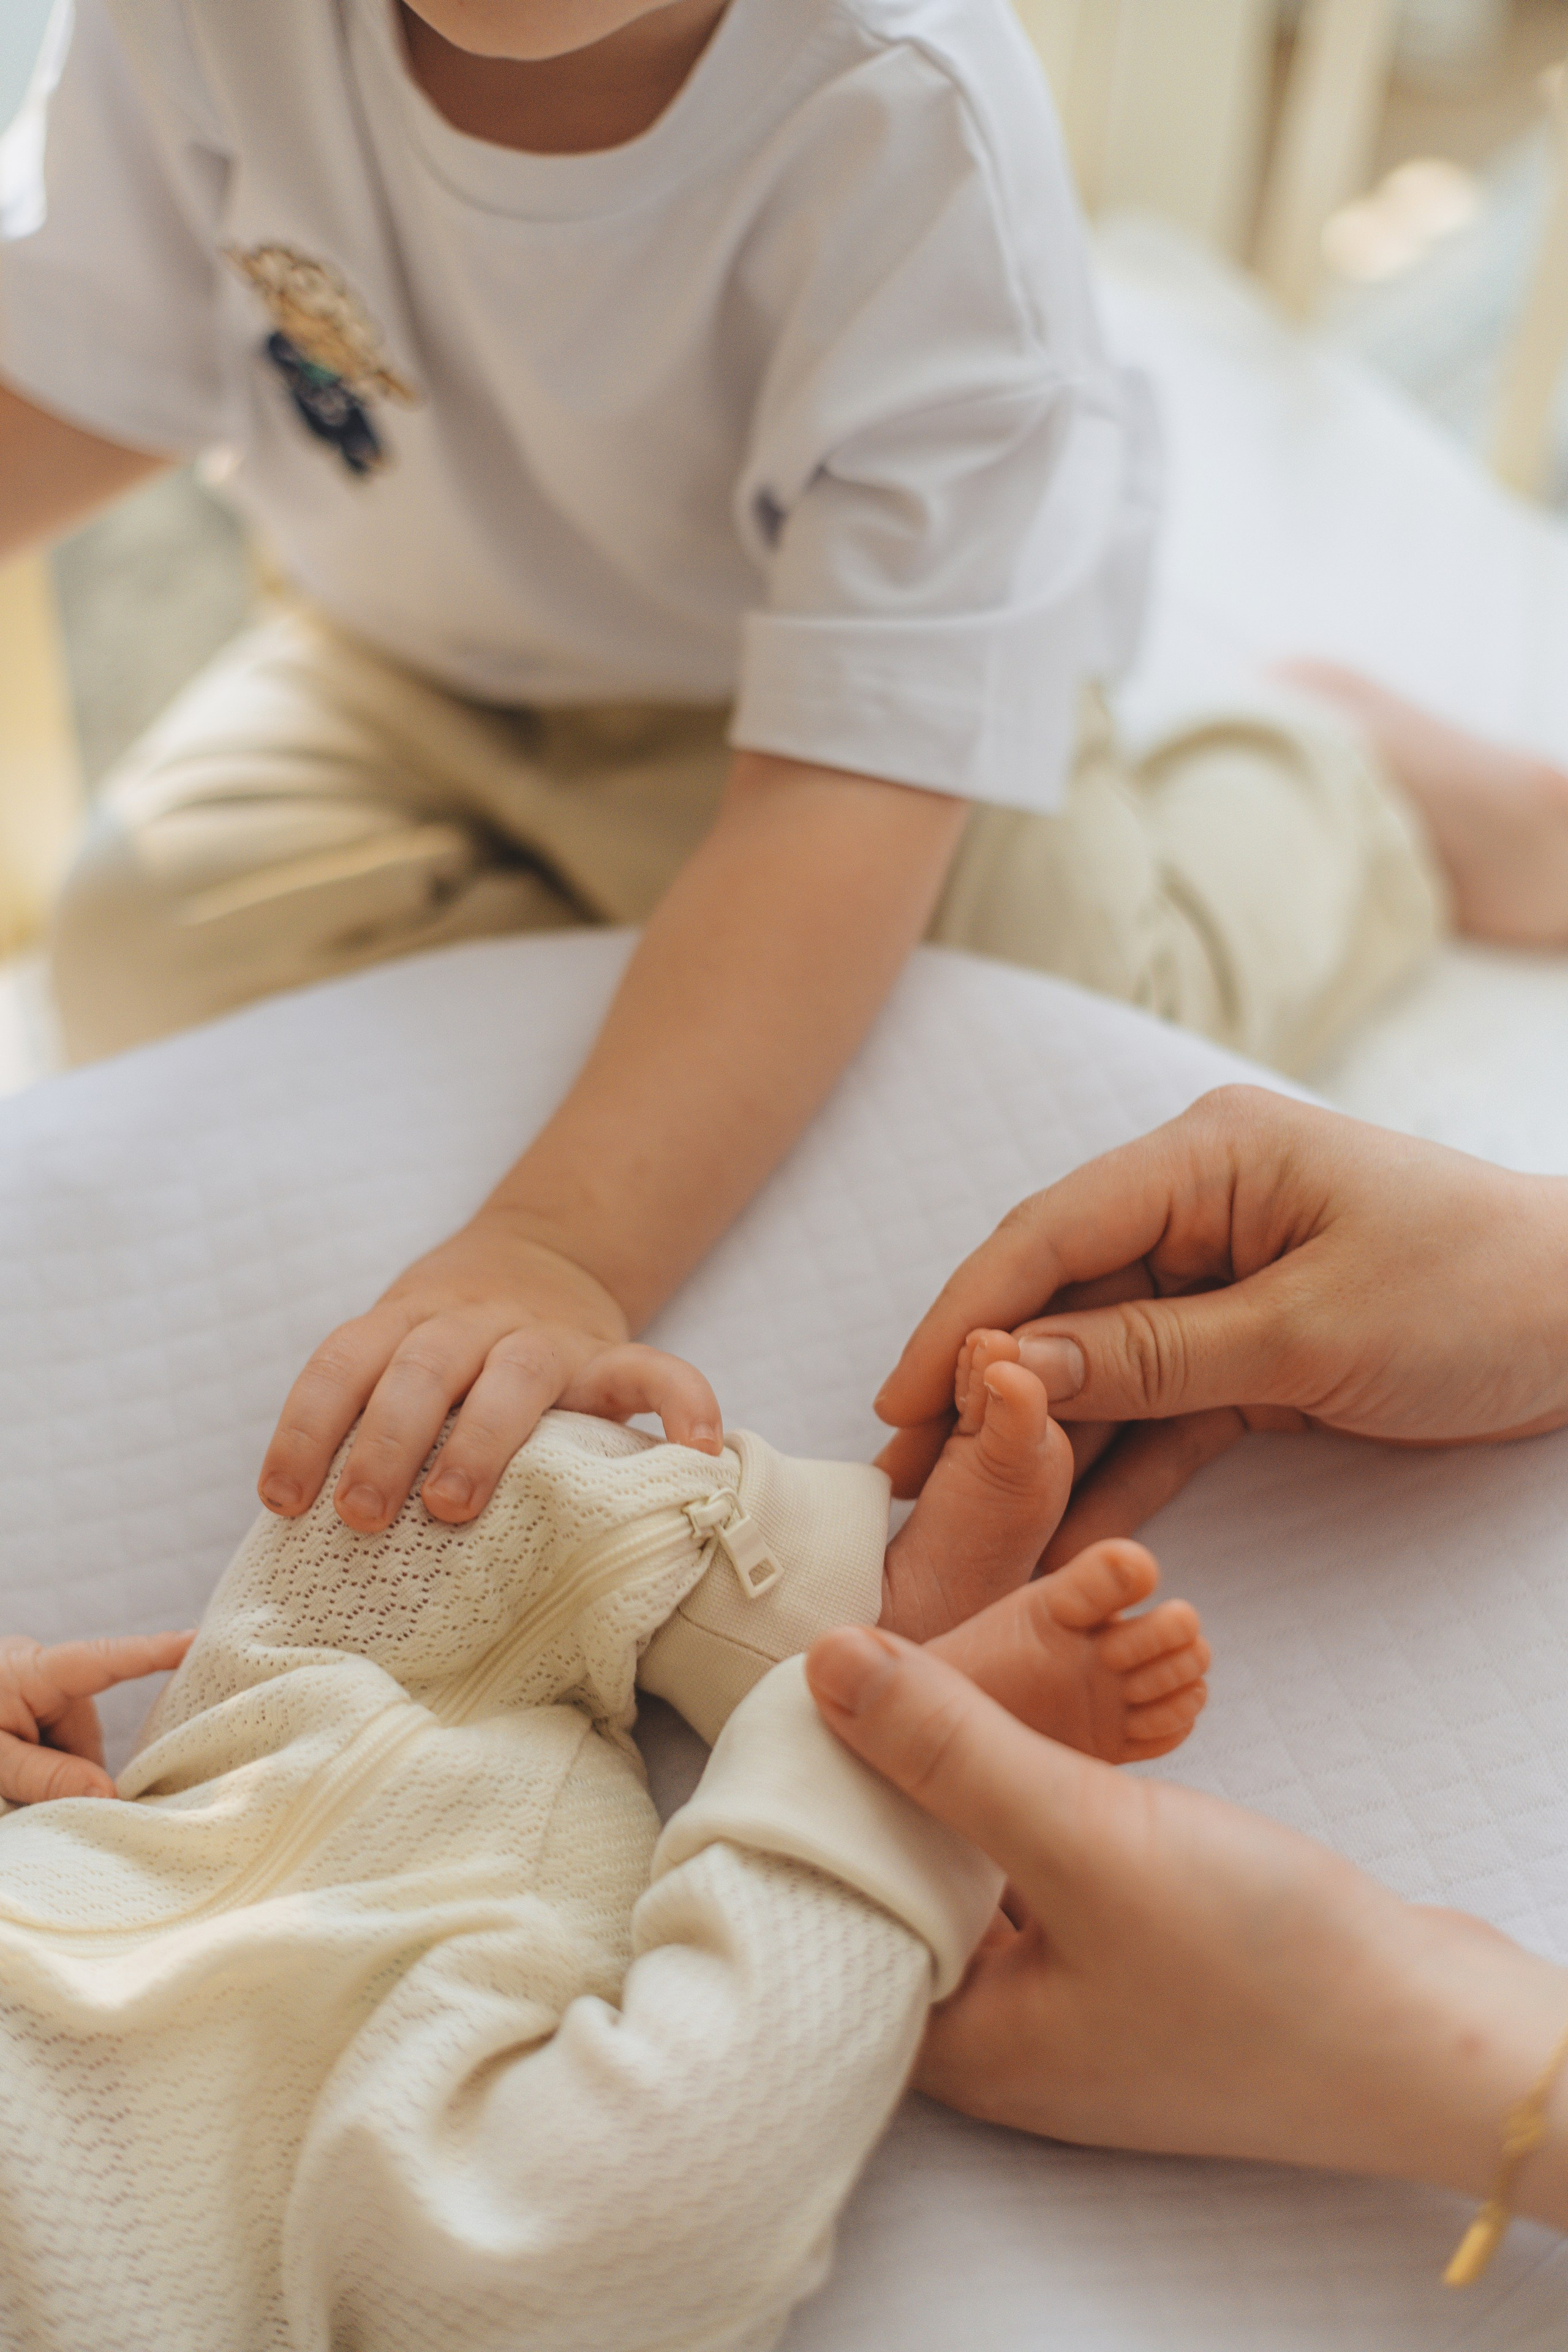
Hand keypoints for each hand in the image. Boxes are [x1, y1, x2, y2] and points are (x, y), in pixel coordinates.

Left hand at [0, 1630, 194, 1803]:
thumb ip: (47, 1776)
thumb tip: (110, 1793)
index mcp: (30, 1670)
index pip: (104, 1660)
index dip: (154, 1652)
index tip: (197, 1641)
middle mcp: (39, 1671)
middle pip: (85, 1730)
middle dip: (72, 1772)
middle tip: (36, 1802)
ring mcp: (35, 1690)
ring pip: (73, 1744)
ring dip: (58, 1776)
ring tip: (18, 1796)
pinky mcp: (30, 1708)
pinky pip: (58, 1744)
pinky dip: (48, 1771)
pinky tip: (21, 1788)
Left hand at [257, 1214, 722, 1531]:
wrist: (537, 1260)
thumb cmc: (443, 1352)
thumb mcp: (393, 1357)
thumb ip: (361, 1418)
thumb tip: (296, 1536)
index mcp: (403, 1322)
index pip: (341, 1362)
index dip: (305, 1428)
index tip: (284, 1500)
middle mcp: (469, 1322)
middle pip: (420, 1369)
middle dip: (385, 1441)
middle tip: (361, 1515)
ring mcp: (544, 1338)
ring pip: (512, 1375)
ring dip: (478, 1441)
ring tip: (451, 1507)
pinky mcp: (608, 1357)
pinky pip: (654, 1369)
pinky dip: (682, 1401)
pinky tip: (698, 1448)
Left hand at [804, 1616, 1567, 2223]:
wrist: (1443, 2034)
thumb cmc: (1267, 1970)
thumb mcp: (1087, 1839)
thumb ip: (954, 1752)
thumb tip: (825, 1664)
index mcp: (960, 2046)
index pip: (836, 1916)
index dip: (812, 1808)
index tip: (796, 1709)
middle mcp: (1004, 2039)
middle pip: (904, 1886)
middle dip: (893, 1780)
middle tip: (867, 1667)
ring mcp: (1076, 2010)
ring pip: (982, 1871)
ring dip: (975, 1780)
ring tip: (946, 1676)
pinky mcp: (1140, 1972)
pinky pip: (1055, 1872)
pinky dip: (1043, 1803)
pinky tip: (1043, 1732)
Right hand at [876, 1087, 1567, 1531]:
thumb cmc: (1478, 1292)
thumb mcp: (1310, 1328)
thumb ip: (1157, 1351)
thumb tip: (1016, 1367)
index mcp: (1207, 1163)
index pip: (1049, 1236)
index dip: (963, 1319)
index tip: (898, 1401)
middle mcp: (1198, 1212)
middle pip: (1058, 1305)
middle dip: (984, 1392)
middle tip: (911, 1479)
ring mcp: (1221, 1285)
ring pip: (1100, 1371)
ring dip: (1040, 1443)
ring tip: (965, 1519)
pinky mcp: (1251, 1355)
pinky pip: (1161, 1413)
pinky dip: (1116, 1469)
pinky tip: (1054, 1530)